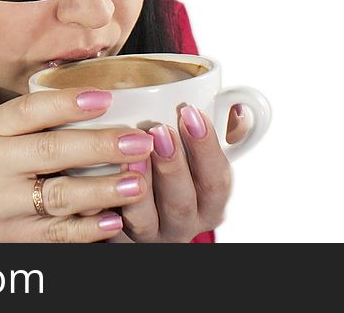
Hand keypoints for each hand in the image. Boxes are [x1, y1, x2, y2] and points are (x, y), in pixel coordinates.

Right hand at [0, 88, 152, 241]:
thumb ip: (30, 121)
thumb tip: (95, 99)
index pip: (28, 111)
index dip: (68, 103)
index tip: (106, 98)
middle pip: (51, 151)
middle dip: (100, 145)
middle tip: (140, 141)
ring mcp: (1, 206)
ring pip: (58, 196)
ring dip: (102, 190)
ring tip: (137, 182)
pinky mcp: (12, 240)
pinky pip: (56, 234)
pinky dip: (87, 229)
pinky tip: (113, 222)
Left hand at [111, 105, 247, 242]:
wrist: (132, 206)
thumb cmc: (173, 170)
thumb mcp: (197, 153)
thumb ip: (218, 131)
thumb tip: (236, 107)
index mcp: (209, 204)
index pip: (216, 181)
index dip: (207, 148)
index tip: (192, 113)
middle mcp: (183, 224)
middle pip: (182, 203)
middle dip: (173, 165)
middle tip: (161, 130)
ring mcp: (150, 234)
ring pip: (146, 218)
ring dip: (141, 182)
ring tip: (134, 150)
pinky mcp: (119, 236)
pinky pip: (112, 224)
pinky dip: (109, 200)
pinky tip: (106, 174)